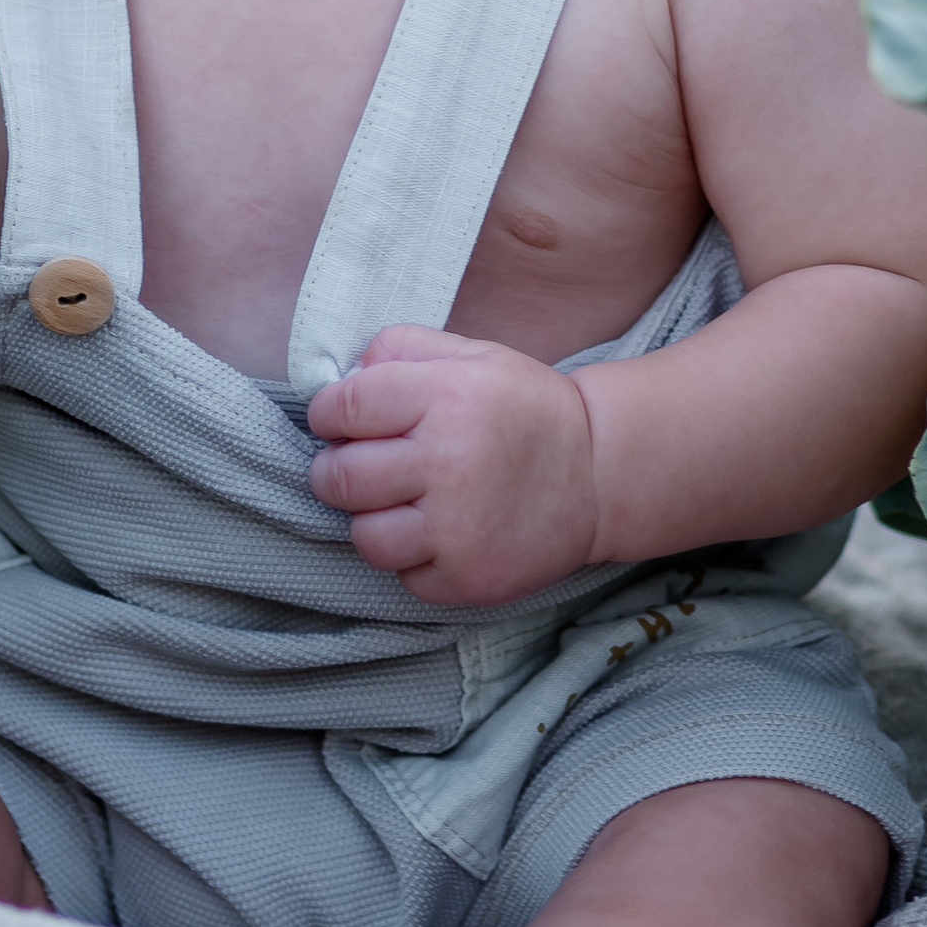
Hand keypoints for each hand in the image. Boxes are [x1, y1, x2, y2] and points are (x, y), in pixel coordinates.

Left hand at [305, 324, 606, 604]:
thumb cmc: (525, 410)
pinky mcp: (469, 577)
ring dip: (370, 519)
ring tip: (399, 503)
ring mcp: (459, 528)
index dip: (328, 414)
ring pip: (364, 536)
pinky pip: (404, 577)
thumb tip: (341, 379)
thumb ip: (401, 349)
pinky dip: (413, 558)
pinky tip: (439, 533)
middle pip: (340, 478)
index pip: (344, 408)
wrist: (598, 474)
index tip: (338, 421)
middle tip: (355, 466)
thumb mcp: (473, 355)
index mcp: (446, 397)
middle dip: (335, 470)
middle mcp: (449, 463)